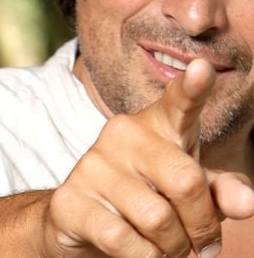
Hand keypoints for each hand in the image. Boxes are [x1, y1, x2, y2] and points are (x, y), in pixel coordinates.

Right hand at [42, 59, 253, 257]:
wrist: (81, 221)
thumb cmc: (147, 196)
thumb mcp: (189, 193)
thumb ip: (219, 193)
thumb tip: (248, 203)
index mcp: (157, 125)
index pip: (178, 103)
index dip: (193, 87)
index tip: (203, 68)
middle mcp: (122, 133)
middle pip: (186, 183)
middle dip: (201, 227)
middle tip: (198, 245)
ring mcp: (93, 163)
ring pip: (158, 219)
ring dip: (172, 250)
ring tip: (164, 247)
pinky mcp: (71, 198)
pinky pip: (124, 241)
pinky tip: (136, 251)